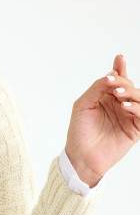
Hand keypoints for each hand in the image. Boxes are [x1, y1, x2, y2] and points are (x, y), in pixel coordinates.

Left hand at [65, 54, 139, 186]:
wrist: (82, 157)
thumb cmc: (79, 131)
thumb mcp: (83, 105)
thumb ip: (97, 88)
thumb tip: (111, 74)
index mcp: (106, 98)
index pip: (117, 80)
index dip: (119, 68)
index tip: (119, 57)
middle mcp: (119, 105)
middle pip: (129, 87)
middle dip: (123, 83)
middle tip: (114, 85)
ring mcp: (128, 116)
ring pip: (139, 98)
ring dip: (132, 93)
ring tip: (119, 95)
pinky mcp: (135, 130)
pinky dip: (137, 108)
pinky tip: (125, 106)